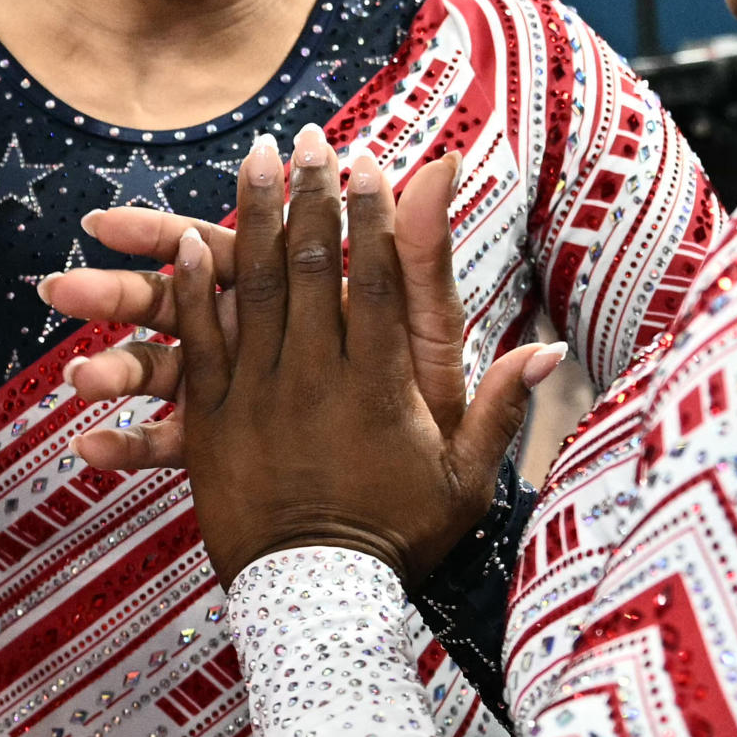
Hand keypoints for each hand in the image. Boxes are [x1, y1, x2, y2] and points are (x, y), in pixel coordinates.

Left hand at [121, 124, 554, 583]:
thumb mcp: (464, 481)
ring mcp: (258, 394)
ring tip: (255, 159)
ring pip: (253, 287)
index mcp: (380, 385)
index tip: (373, 163)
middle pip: (313, 266)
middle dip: (311, 194)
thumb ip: (500, 408)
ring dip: (252, 217)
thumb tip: (550, 350)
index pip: (380, 281)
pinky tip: (187, 239)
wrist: (316, 598)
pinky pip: (200, 340)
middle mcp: (317, 376)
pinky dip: (195, 288)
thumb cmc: (397, 540)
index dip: (375, 217)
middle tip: (309, 138)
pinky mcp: (210, 419)